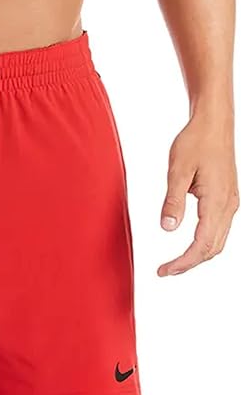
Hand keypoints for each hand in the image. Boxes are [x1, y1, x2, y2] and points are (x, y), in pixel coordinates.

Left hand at [158, 117, 238, 275]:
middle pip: (212, 248)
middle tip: (165, 271)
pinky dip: (205, 242)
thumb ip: (173, 200)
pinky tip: (190, 244)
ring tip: (174, 263)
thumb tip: (168, 228)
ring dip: (197, 255)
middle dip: (189, 263)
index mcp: (217, 201)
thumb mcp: (178, 170)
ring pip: (218, 241)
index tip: (164, 271)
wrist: (214, 123)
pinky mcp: (228, 198)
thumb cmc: (196, 141)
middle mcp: (228, 205)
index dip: (183, 262)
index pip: (202, 244)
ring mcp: (231, 202)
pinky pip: (219, 229)